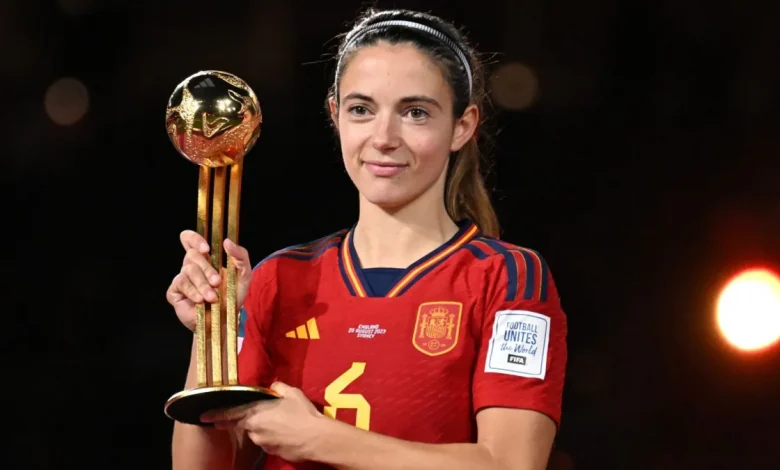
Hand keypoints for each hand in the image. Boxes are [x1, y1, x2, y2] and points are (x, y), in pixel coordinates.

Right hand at [166, 230, 252, 331]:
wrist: (223, 322)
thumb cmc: (232, 297)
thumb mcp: (244, 276)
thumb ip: (241, 256)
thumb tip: (227, 242)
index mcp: (205, 259)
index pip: (190, 239)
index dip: (194, 239)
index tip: (206, 248)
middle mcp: (192, 266)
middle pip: (192, 255)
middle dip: (207, 269)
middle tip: (217, 283)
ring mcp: (182, 278)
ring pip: (188, 270)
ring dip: (202, 284)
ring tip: (212, 297)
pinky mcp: (174, 292)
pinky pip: (181, 284)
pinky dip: (193, 292)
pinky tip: (200, 300)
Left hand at [201, 382, 325, 462]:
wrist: (316, 438)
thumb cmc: (302, 414)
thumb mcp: (292, 394)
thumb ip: (278, 388)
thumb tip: (273, 386)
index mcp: (256, 413)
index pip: (230, 414)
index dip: (216, 415)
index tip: (203, 417)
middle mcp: (255, 430)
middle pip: (246, 424)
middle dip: (248, 420)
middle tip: (256, 417)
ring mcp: (263, 443)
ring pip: (258, 433)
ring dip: (265, 428)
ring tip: (283, 422)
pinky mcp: (272, 452)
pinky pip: (269, 441)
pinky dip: (274, 436)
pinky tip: (287, 432)